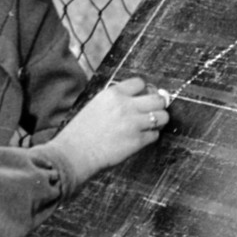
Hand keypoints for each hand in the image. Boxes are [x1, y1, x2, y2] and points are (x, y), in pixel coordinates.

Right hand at [49, 76, 169, 181]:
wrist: (74, 154)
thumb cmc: (81, 132)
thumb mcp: (96, 105)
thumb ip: (116, 100)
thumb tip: (138, 99)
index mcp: (112, 94)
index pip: (141, 82)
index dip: (144, 90)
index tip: (143, 97)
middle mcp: (125, 105)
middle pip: (158, 98)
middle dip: (157, 105)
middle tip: (153, 111)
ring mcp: (133, 123)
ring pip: (163, 116)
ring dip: (159, 121)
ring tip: (150, 126)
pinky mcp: (137, 141)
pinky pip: (155, 135)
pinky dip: (150, 137)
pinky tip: (140, 139)